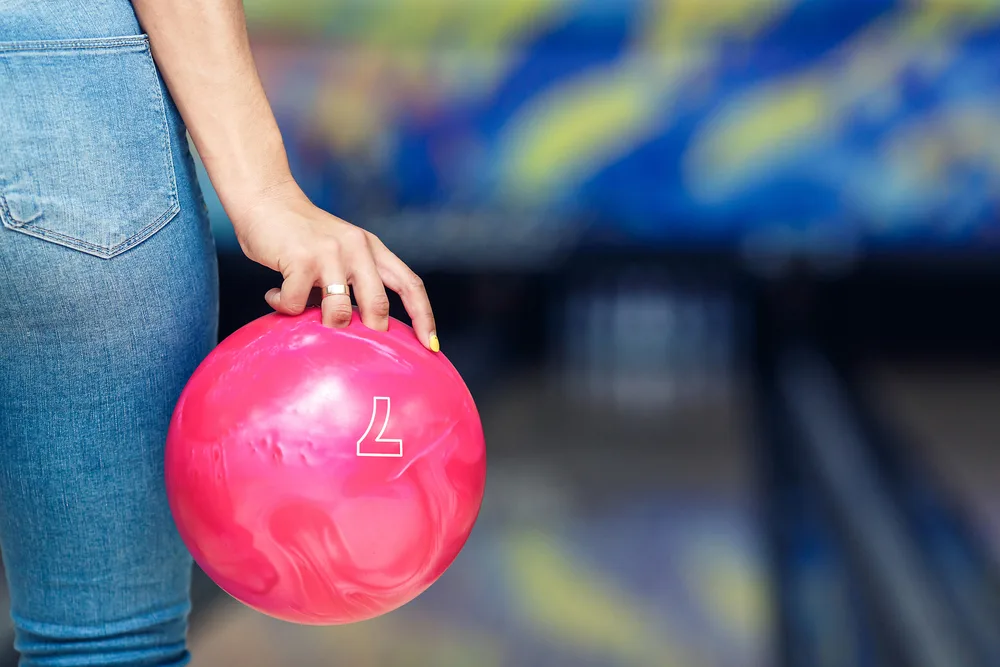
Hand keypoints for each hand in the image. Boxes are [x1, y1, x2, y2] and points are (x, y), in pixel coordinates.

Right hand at [231, 181, 437, 350]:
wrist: (265, 199)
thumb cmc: (300, 236)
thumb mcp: (339, 252)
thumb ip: (353, 280)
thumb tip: (360, 328)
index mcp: (372, 248)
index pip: (410, 284)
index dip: (424, 316)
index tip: (431, 345)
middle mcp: (358, 248)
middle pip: (379, 305)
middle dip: (371, 330)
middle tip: (355, 342)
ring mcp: (331, 252)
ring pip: (340, 311)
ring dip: (322, 321)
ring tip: (304, 312)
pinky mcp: (301, 258)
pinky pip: (297, 304)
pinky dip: (284, 306)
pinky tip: (275, 295)